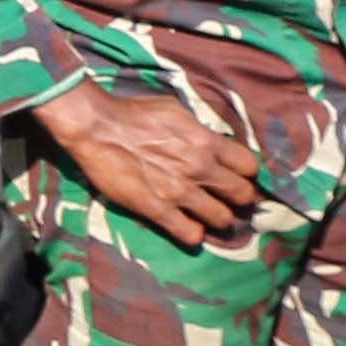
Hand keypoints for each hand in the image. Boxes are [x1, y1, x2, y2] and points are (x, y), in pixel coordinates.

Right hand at [32, 83, 261, 246]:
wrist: (96, 128)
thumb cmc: (133, 114)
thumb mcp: (175, 110)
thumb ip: (199, 130)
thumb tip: (214, 141)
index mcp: (206, 141)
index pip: (249, 166)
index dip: (246, 173)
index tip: (237, 175)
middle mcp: (200, 168)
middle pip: (242, 195)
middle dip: (239, 198)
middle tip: (227, 199)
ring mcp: (179, 191)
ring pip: (221, 218)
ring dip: (218, 218)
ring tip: (208, 215)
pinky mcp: (157, 209)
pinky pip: (190, 234)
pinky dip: (193, 234)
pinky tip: (188, 228)